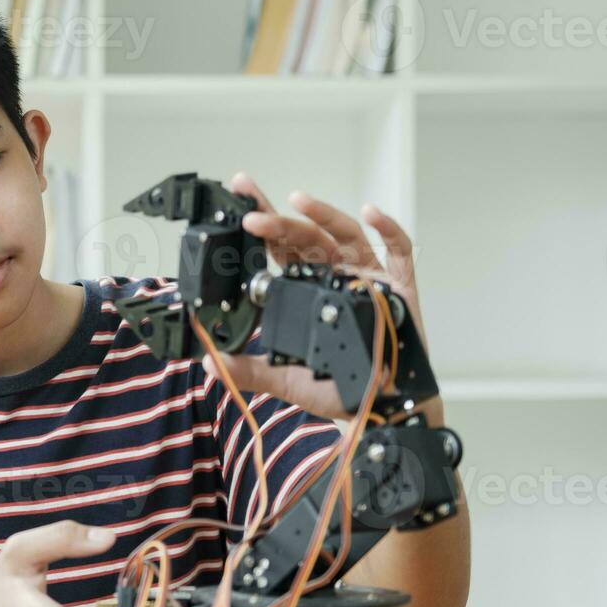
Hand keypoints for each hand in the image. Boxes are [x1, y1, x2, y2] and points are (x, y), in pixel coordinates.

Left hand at [202, 172, 442, 426]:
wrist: (383, 406)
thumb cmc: (339, 388)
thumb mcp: (287, 380)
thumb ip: (250, 370)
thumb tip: (207, 363)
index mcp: (306, 289)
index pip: (277, 251)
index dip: (260, 229)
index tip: (238, 209)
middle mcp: (334, 277)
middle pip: (304, 237)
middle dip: (277, 218)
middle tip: (250, 206)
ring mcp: (367, 278)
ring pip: (343, 236)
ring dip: (323, 216)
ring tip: (298, 201)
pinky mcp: (399, 287)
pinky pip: (398, 251)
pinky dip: (388, 229)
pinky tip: (372, 212)